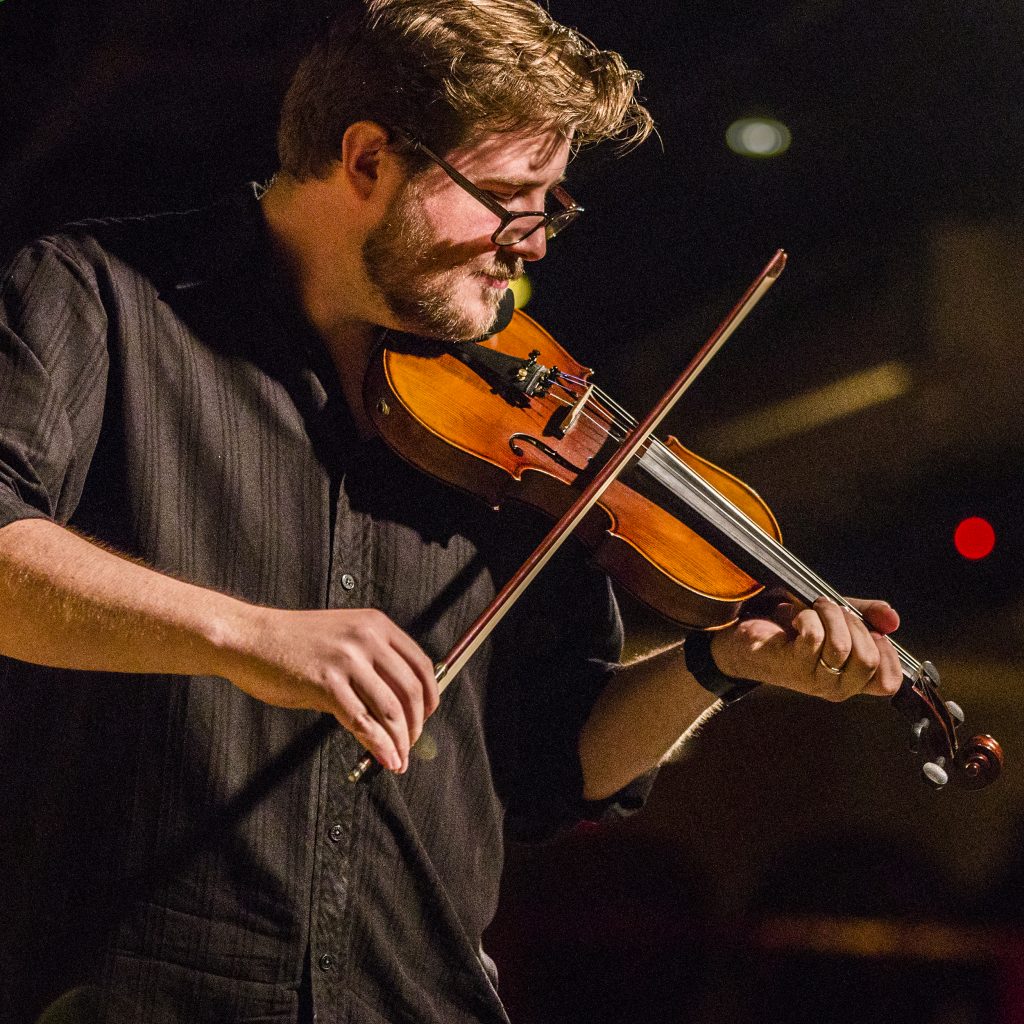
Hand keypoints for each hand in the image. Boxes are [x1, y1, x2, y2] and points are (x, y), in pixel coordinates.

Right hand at [221, 606, 437, 772]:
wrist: (248, 638)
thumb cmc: (292, 643)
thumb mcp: (342, 640)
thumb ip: (371, 664)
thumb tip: (396, 706)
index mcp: (376, 625)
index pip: (422, 666)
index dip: (430, 698)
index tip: (425, 718)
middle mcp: (367, 639)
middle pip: (412, 690)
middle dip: (416, 725)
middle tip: (410, 745)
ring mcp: (347, 660)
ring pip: (391, 709)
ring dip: (400, 741)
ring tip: (399, 758)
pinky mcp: (325, 683)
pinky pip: (362, 721)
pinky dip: (379, 745)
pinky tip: (385, 757)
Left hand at [709, 595, 901, 700]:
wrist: (746, 637)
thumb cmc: (794, 630)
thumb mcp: (837, 619)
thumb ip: (868, 617)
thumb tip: (893, 620)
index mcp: (851, 680)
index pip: (888, 682)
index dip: (886, 651)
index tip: (870, 630)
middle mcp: (835, 686)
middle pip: (867, 659)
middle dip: (854, 623)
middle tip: (834, 612)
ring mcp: (812, 679)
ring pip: (841, 645)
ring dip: (829, 614)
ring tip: (814, 608)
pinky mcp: (790, 663)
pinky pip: (813, 636)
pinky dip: (808, 616)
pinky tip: (797, 618)